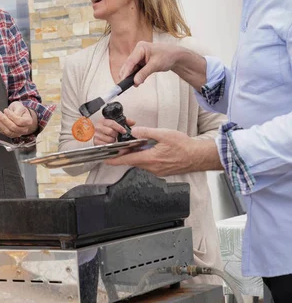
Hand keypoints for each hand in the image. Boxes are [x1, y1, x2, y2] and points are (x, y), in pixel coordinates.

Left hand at [0, 101, 37, 137]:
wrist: (18, 114)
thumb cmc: (19, 109)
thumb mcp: (20, 106)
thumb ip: (17, 110)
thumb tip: (10, 115)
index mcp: (28, 122)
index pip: (20, 121)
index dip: (11, 116)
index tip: (5, 110)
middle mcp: (24, 130)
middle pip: (13, 127)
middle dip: (3, 120)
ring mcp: (17, 134)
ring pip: (7, 131)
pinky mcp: (10, 135)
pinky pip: (3, 132)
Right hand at [93, 118, 135, 144]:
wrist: (98, 134)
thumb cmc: (107, 129)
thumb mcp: (116, 123)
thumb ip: (125, 122)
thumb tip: (132, 122)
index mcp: (103, 121)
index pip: (112, 123)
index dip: (119, 127)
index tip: (124, 131)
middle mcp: (98, 127)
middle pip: (110, 131)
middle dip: (116, 135)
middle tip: (116, 135)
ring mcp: (96, 134)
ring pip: (109, 139)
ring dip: (113, 140)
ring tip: (113, 139)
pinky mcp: (95, 141)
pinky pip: (105, 144)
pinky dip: (109, 144)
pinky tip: (109, 142)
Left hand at [104, 127, 220, 175]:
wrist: (198, 157)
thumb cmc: (184, 146)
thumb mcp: (163, 134)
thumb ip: (147, 132)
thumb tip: (134, 131)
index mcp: (149, 158)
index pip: (126, 160)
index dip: (114, 160)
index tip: (105, 159)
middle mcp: (151, 167)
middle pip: (132, 161)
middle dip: (126, 154)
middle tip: (121, 146)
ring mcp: (156, 170)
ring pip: (140, 162)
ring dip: (137, 155)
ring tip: (138, 145)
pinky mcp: (161, 171)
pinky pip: (148, 164)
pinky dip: (145, 157)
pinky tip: (150, 150)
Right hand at [119, 41, 183, 85]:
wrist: (176, 56)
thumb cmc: (168, 56)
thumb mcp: (155, 65)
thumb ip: (144, 73)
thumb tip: (135, 82)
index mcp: (140, 47)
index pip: (130, 61)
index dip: (126, 71)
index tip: (122, 80)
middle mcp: (138, 51)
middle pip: (128, 65)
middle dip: (127, 75)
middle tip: (125, 85)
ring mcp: (139, 57)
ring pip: (131, 68)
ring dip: (132, 77)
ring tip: (134, 84)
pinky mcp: (141, 62)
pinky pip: (136, 70)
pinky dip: (136, 76)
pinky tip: (138, 82)